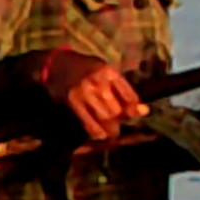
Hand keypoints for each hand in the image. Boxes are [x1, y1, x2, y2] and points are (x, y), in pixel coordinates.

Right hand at [22, 50, 145, 139]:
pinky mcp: (72, 101)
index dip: (134, 110)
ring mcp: (84, 91)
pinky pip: (89, 123)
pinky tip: (99, 134)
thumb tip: (145, 111)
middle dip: (121, 121)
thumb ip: (123, 90)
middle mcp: (98, 81)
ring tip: (110, 132)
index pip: (130, 97)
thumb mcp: (105, 71)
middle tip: (118, 124)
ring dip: (110, 130)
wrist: (55, 64)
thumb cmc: (85, 68)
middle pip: (118, 110)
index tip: (133, 114)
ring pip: (105, 118)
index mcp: (110, 72)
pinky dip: (96, 132)